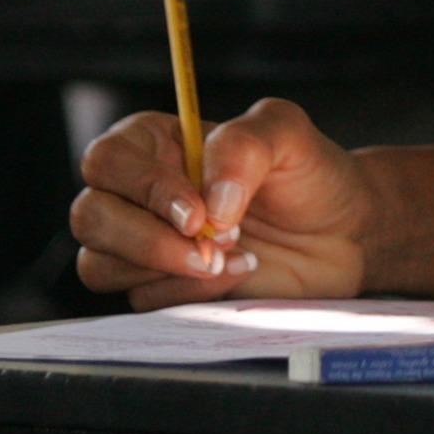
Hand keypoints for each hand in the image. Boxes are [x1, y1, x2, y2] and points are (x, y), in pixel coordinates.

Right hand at [70, 97, 370, 308]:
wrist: (343, 232)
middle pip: (90, 216)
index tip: (197, 212)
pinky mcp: (160, 286)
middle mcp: (138, 193)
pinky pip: (139, 299)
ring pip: (100, 265)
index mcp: (156, 145)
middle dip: (149, 238)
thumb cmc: (309, 175)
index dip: (143, 188)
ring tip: (232, 256)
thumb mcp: (287, 134)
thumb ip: (244, 144)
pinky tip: (238, 272)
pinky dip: (187, 292)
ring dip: (164, 267)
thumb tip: (210, 202)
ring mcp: (144, 243)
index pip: (107, 160)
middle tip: (216, 242)